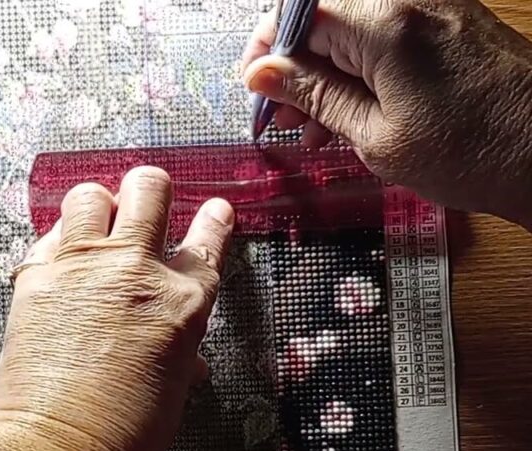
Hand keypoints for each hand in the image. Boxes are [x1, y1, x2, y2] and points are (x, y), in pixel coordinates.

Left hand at [0, 167, 234, 450]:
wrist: (59, 448)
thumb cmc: (125, 435)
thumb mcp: (173, 387)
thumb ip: (178, 350)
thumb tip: (185, 357)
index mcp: (184, 300)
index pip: (207, 240)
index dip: (212, 219)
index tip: (213, 209)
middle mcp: (137, 270)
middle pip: (147, 190)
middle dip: (147, 187)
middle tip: (143, 195)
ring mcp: (82, 267)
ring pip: (89, 195)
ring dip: (96, 204)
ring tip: (95, 220)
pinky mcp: (36, 276)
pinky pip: (47, 236)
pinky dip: (57, 243)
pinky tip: (59, 260)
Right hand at [242, 0, 531, 226]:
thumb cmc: (477, 154)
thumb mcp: (375, 136)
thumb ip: (314, 95)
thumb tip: (261, 74)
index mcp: (387, 23)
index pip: (298, 13)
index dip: (268, 51)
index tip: (256, 88)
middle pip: (324, 13)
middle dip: (295, 62)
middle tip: (282, 113)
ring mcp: (436, 5)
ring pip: (351, 23)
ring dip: (326, 68)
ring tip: (317, 125)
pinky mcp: (452, 20)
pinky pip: (385, 30)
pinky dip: (361, 65)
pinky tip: (354, 110)